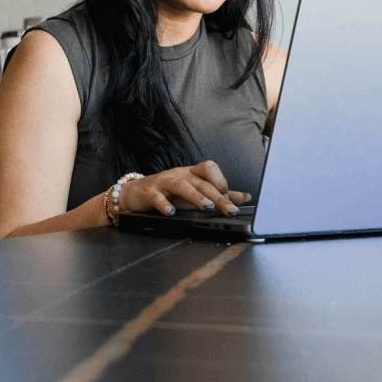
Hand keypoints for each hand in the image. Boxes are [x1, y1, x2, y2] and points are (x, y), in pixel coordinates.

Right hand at [118, 160, 251, 217]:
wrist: (136, 193)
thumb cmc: (169, 192)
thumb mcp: (195, 191)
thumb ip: (219, 194)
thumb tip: (245, 197)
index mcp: (191, 173)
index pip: (210, 168)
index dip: (222, 181)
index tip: (231, 198)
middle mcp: (180, 174)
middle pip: (202, 182)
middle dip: (218, 196)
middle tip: (231, 210)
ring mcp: (164, 182)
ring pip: (182, 185)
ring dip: (196, 196)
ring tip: (207, 206)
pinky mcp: (150, 192)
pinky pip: (157, 197)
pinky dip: (164, 204)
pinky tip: (171, 213)